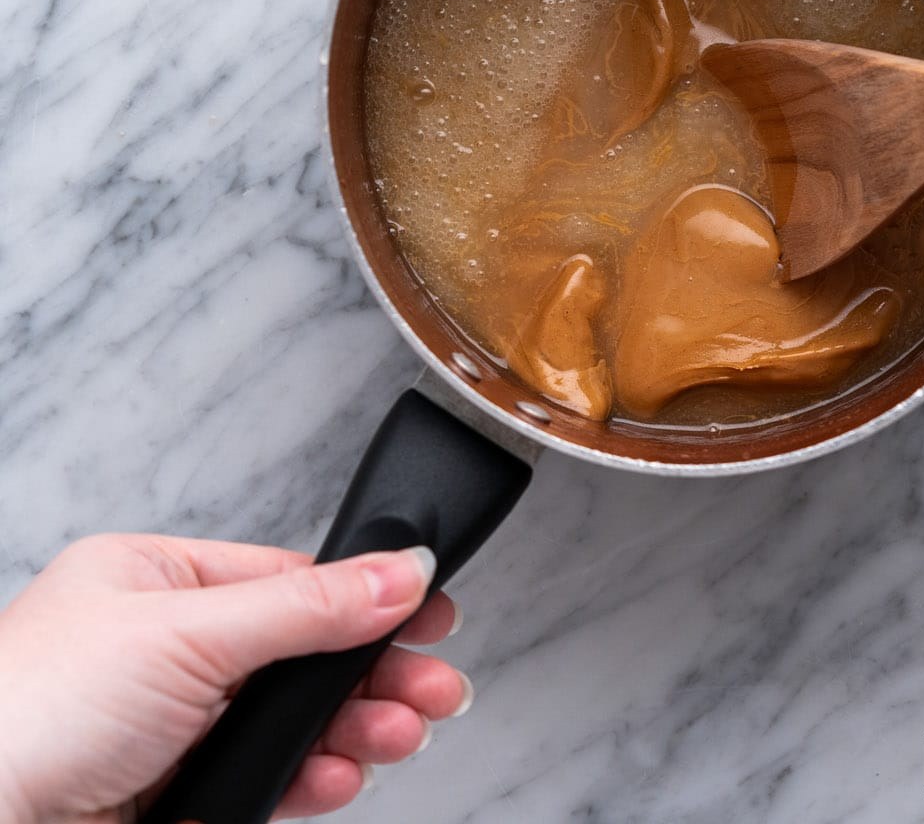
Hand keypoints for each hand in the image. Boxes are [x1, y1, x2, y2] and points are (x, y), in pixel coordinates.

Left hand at [0, 534, 472, 822]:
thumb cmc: (25, 717)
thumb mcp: (187, 635)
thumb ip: (306, 608)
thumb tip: (402, 569)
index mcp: (154, 582)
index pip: (289, 578)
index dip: (365, 595)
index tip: (429, 610)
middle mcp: (164, 650)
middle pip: (303, 653)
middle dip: (375, 671)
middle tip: (439, 688)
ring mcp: (170, 727)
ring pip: (292, 719)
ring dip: (356, 727)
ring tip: (403, 733)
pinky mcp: (173, 796)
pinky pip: (267, 777)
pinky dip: (313, 777)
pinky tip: (343, 773)